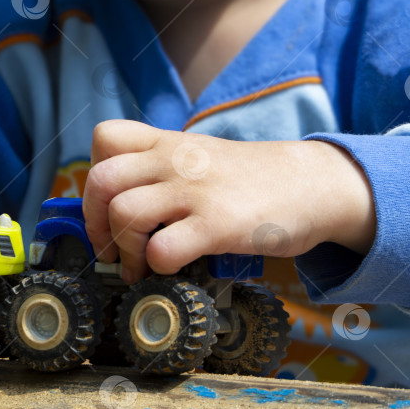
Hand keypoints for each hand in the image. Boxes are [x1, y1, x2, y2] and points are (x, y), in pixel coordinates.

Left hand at [82, 120, 375, 283]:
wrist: (315, 183)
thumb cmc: (248, 178)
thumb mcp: (198, 157)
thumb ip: (159, 171)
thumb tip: (113, 210)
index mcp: (167, 142)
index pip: (105, 137)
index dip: (94, 174)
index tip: (109, 204)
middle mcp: (175, 160)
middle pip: (100, 181)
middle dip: (94, 223)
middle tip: (111, 248)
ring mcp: (196, 191)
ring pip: (123, 214)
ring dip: (123, 250)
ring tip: (139, 267)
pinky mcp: (219, 225)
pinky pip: (162, 250)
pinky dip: (156, 267)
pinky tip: (171, 270)